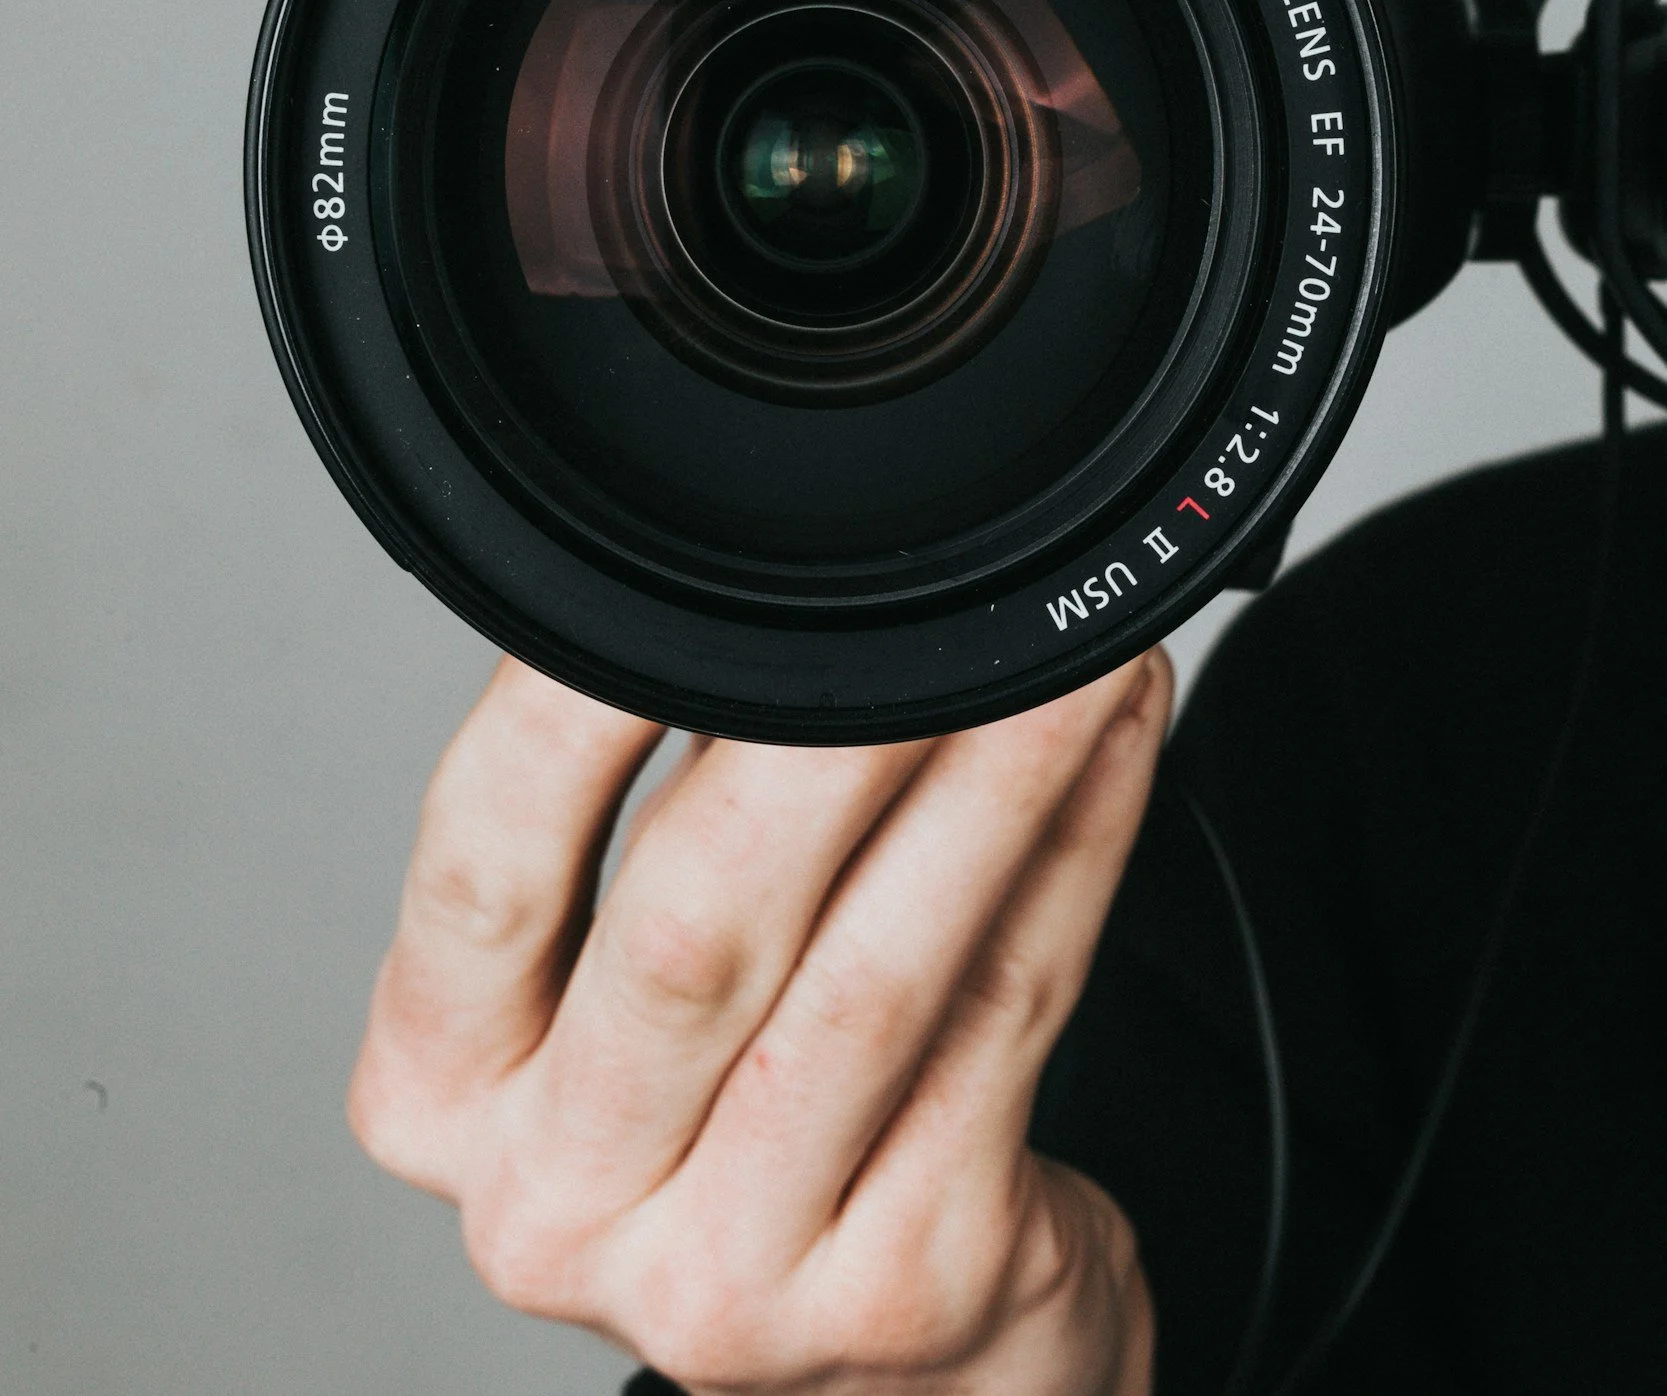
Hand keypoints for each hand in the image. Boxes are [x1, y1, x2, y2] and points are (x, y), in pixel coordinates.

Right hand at [349, 651, 1170, 1395]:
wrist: (886, 1388)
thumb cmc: (729, 1132)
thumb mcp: (605, 1012)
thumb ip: (624, 848)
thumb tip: (731, 601)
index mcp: (442, 1098)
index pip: (485, 865)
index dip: (573, 706)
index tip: (684, 564)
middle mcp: (556, 1207)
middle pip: (694, 925)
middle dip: (828, 732)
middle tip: (921, 591)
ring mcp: (730, 1275)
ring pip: (876, 970)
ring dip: (987, 777)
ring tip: (1059, 647)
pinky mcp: (907, 1286)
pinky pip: (1006, 1018)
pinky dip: (1073, 857)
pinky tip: (1109, 746)